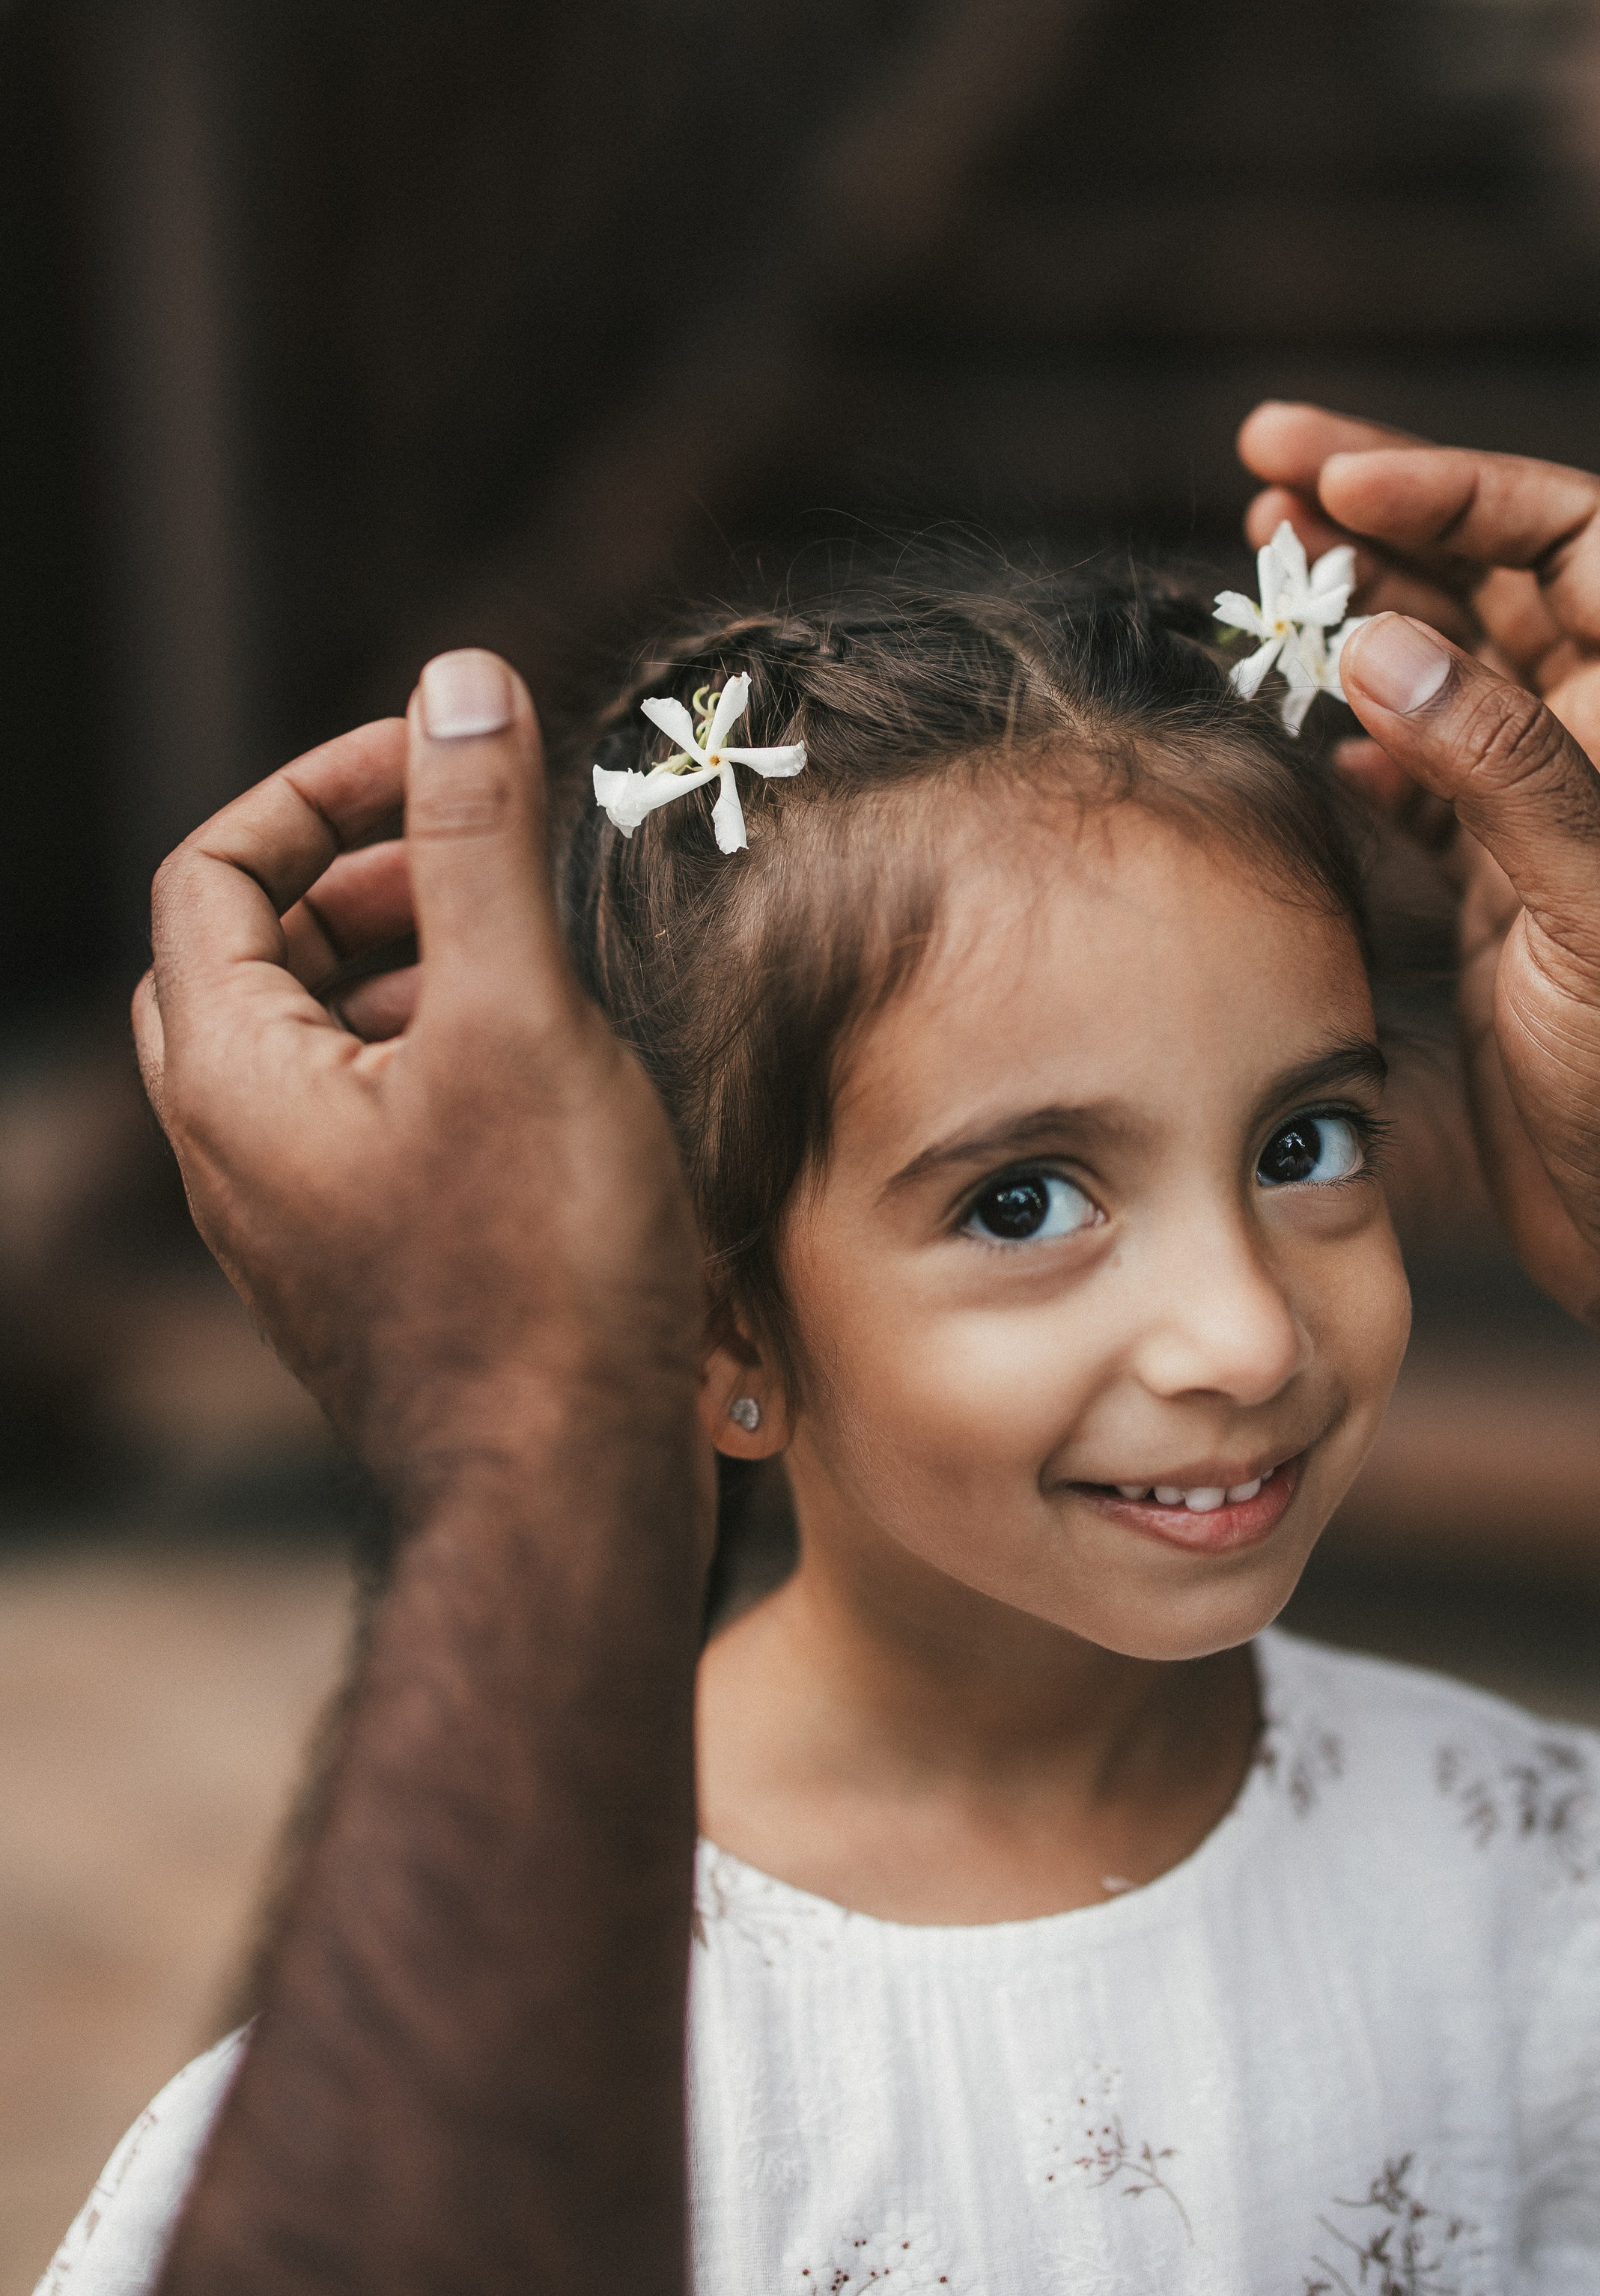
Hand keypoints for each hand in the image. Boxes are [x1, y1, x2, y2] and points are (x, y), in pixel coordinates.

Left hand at [134, 650, 703, 1487]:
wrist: (562, 1485)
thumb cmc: (539, 1266)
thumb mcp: (515, 1016)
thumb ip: (478, 843)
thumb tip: (461, 684)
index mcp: (230, 1076)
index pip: (215, 874)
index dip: (319, 791)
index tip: (439, 761)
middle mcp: (234, 1152)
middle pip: (253, 957)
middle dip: (364, 882)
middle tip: (483, 857)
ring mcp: (296, 1222)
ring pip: (317, 1045)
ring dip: (408, 972)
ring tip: (527, 960)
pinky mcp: (366, 1272)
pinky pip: (368, 1125)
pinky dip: (434, 1062)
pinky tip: (543, 1079)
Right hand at [1236, 401, 1599, 1332]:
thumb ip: (1498, 770)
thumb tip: (1373, 645)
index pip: (1568, 536)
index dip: (1452, 489)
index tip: (1332, 478)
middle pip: (1488, 584)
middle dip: (1377, 525)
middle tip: (1259, 472)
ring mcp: (1544, 819)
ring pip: (1436, 677)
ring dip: (1351, 620)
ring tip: (1257, 569)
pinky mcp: (1489, 896)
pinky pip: (1409, 781)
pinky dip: (1348, 740)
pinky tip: (1298, 719)